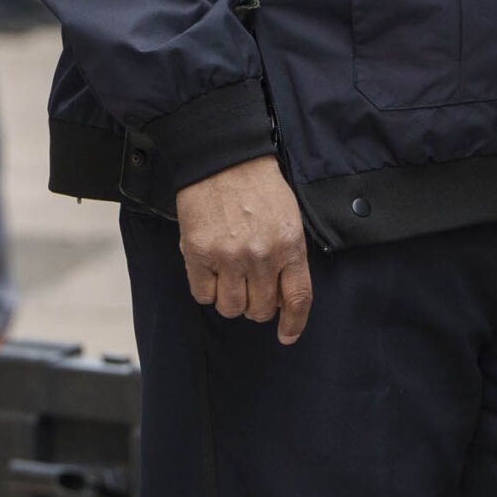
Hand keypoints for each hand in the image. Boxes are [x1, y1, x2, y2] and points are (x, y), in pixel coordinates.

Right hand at [174, 155, 313, 343]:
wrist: (224, 160)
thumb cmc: (259, 187)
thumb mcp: (289, 218)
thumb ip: (288, 257)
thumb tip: (283, 297)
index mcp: (290, 245)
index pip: (297, 298)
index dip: (294, 323)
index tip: (287, 335)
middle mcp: (261, 256)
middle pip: (260, 310)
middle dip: (256, 305)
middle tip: (250, 287)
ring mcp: (229, 257)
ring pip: (230, 308)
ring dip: (230, 299)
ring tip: (229, 276)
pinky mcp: (199, 254)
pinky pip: (202, 295)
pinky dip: (206, 289)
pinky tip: (210, 268)